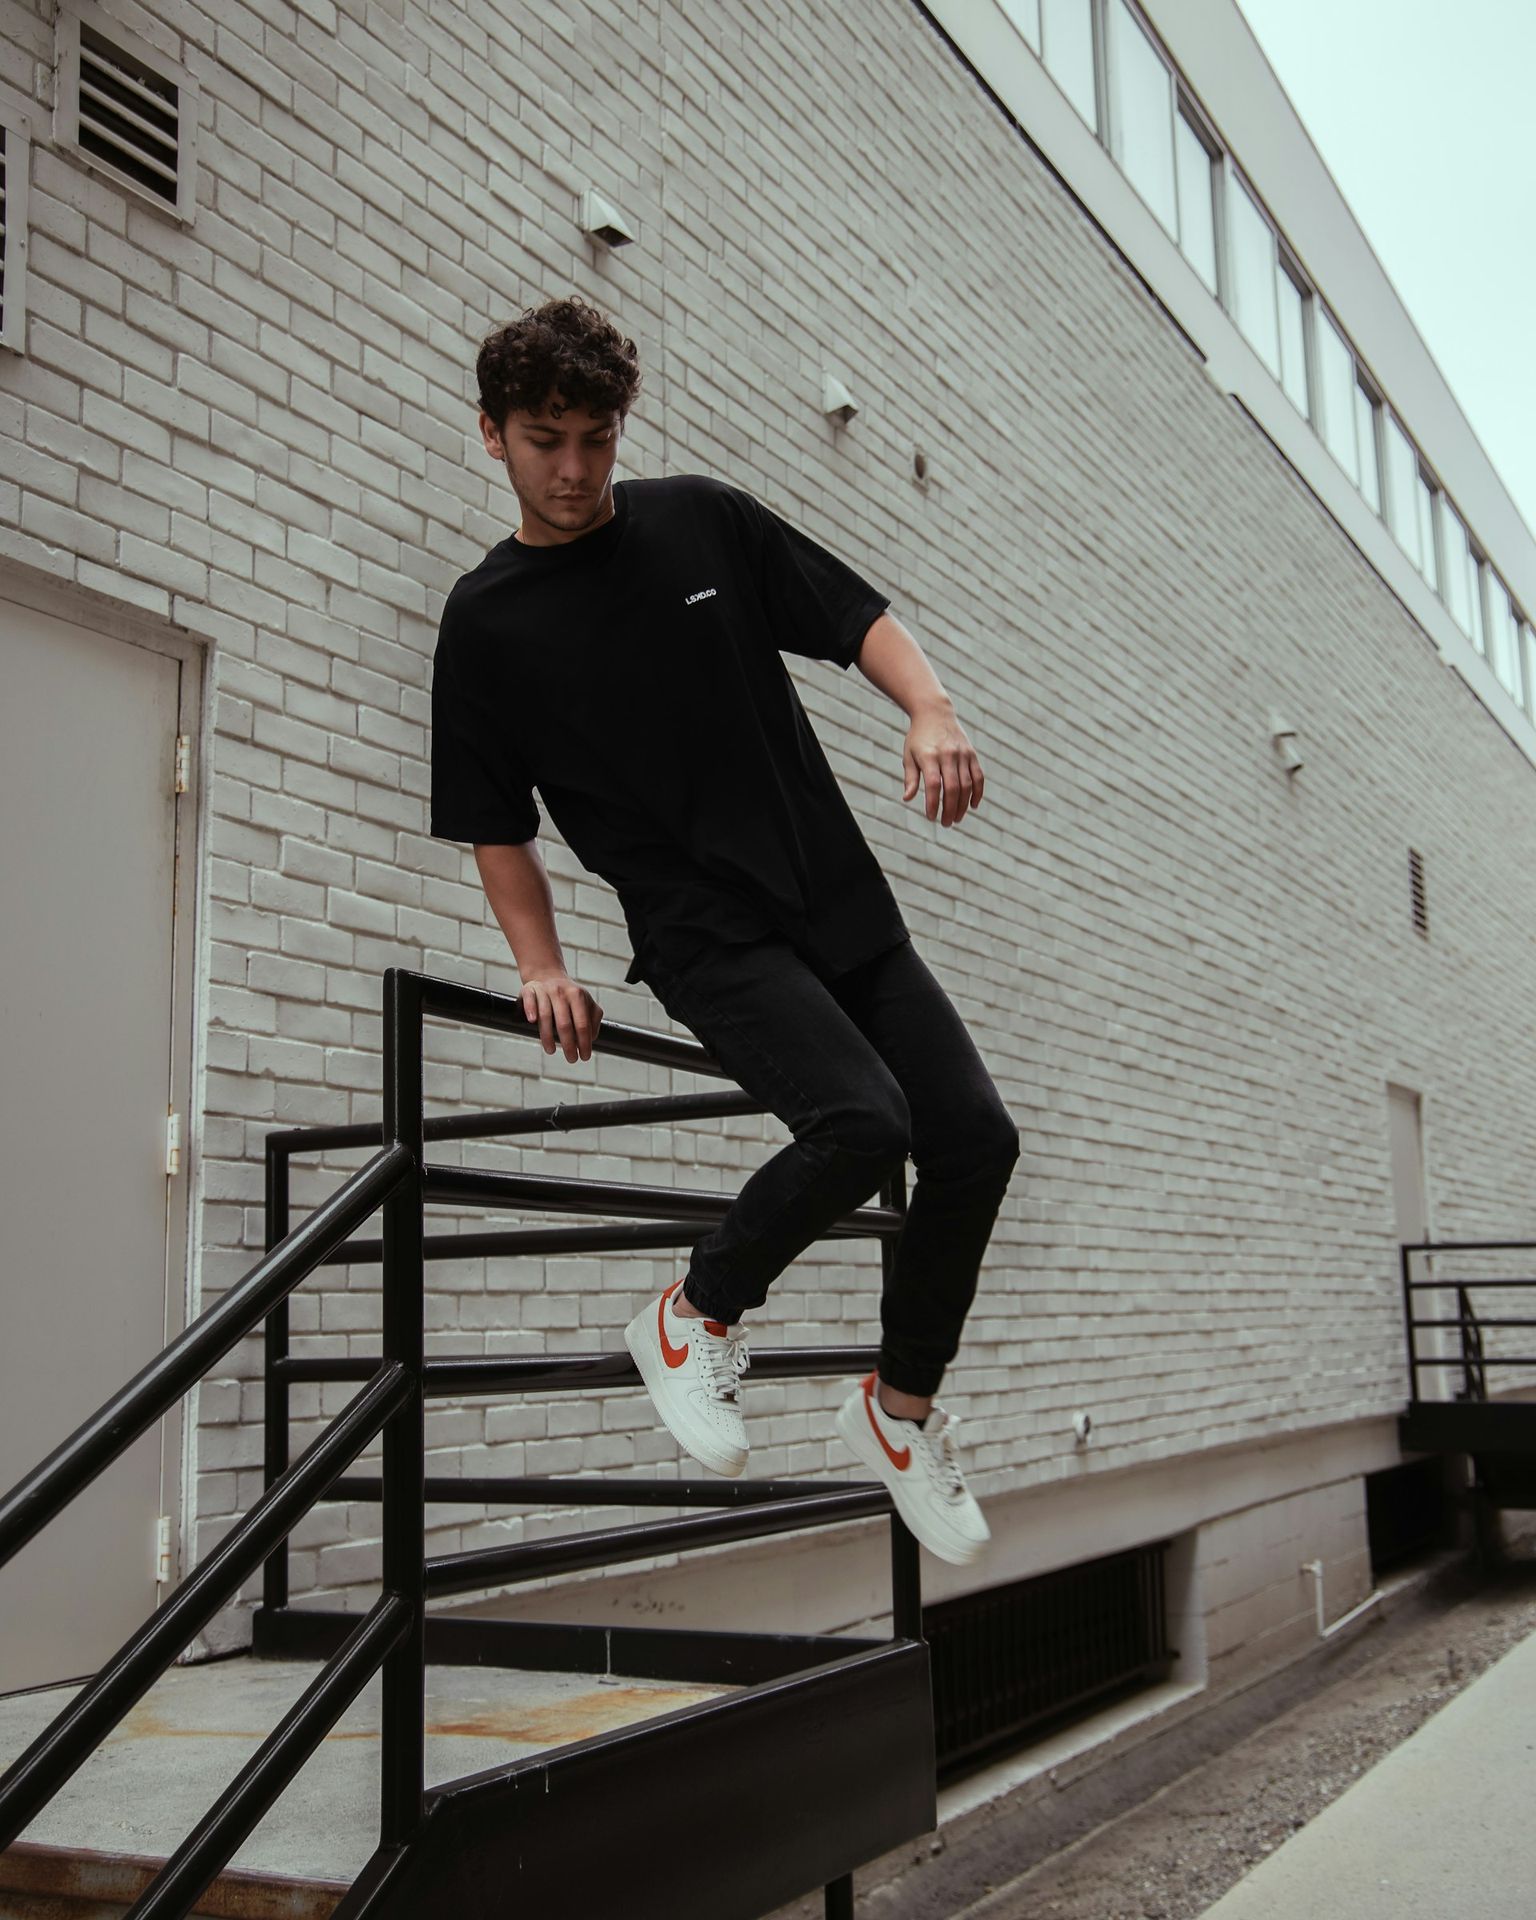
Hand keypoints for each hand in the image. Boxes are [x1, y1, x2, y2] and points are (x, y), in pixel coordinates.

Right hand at [519, 972, 603, 1060]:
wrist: (547, 975)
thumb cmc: (569, 995)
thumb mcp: (586, 1002)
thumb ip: (593, 1019)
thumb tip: (591, 1039)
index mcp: (578, 996)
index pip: (582, 1024)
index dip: (584, 1042)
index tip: (585, 1056)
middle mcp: (561, 992)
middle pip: (564, 1023)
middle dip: (568, 1045)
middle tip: (571, 1059)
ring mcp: (545, 990)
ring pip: (545, 1016)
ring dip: (548, 1037)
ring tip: (551, 1051)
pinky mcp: (529, 989)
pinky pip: (530, 1000)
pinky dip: (530, 1010)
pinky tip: (532, 1021)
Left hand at [903, 704, 983, 826]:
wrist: (935, 713)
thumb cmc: (918, 738)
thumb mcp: (909, 756)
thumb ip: (910, 778)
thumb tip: (907, 799)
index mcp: (929, 756)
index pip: (933, 785)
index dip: (933, 803)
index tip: (931, 817)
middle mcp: (948, 755)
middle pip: (952, 788)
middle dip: (949, 809)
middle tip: (946, 823)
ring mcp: (962, 754)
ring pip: (967, 785)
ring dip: (963, 805)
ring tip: (956, 818)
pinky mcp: (972, 754)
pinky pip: (978, 777)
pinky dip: (977, 792)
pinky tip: (973, 805)